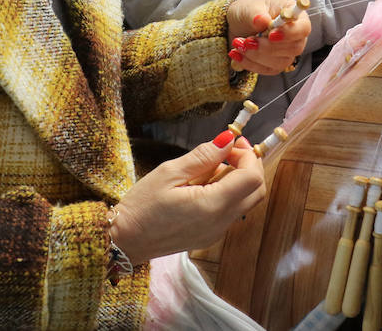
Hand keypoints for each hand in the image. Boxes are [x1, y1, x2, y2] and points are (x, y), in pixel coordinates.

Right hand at [110, 137, 265, 264]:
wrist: (125, 241)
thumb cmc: (141, 206)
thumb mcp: (170, 173)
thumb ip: (203, 156)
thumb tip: (228, 140)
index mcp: (212, 206)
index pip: (251, 178)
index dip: (248, 155)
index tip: (234, 142)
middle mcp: (220, 223)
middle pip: (256, 191)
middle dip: (248, 166)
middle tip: (227, 150)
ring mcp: (217, 232)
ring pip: (246, 201)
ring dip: (237, 180)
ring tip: (207, 168)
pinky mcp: (210, 236)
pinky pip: (231, 211)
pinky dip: (227, 193)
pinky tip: (202, 185)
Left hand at [226, 0, 309, 74]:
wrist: (237, 25)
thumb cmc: (248, 12)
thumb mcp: (248, 8)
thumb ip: (255, 14)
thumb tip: (261, 20)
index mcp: (294, 15)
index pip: (303, 27)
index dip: (290, 33)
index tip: (271, 34)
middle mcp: (295, 35)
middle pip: (294, 48)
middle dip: (268, 47)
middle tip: (247, 41)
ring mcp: (287, 51)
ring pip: (280, 62)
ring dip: (256, 55)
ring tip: (238, 44)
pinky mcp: (276, 64)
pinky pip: (268, 70)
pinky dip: (250, 63)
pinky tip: (236, 54)